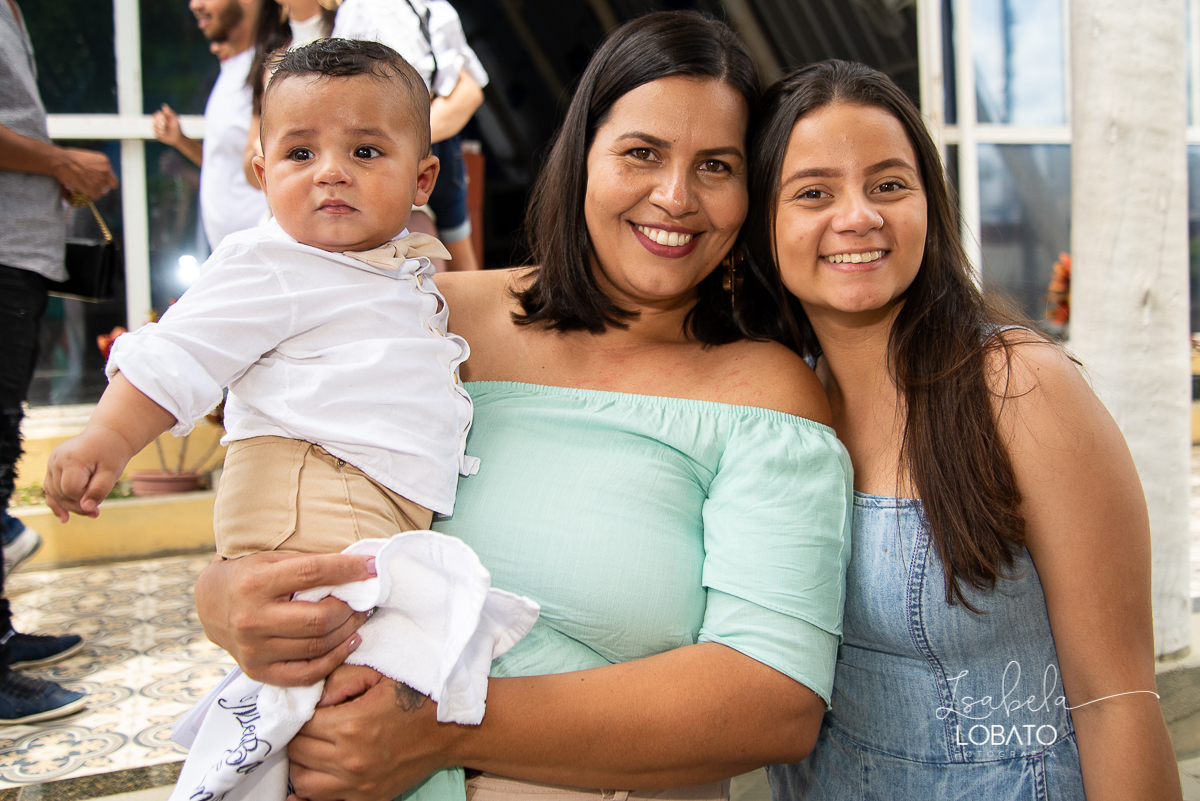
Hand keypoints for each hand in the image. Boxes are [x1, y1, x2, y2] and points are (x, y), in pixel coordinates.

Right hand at [43, 428, 133, 520]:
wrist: (107, 436)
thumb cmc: (111, 454)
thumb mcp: (112, 472)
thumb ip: (99, 490)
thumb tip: (86, 509)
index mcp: (72, 459)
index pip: (71, 490)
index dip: (83, 500)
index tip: (98, 506)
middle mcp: (57, 460)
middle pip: (61, 493)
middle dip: (77, 506)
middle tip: (96, 514)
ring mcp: (52, 462)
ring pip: (54, 492)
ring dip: (69, 505)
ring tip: (90, 513)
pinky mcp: (52, 466)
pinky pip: (50, 488)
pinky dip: (56, 502)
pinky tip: (64, 518)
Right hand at [52, 148, 116, 201]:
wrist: (61, 161)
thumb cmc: (68, 157)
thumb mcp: (88, 158)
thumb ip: (96, 167)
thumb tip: (95, 176)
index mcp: (105, 162)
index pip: (112, 177)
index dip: (106, 181)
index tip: (99, 182)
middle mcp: (106, 171)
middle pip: (109, 186)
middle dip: (101, 187)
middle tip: (90, 186)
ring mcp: (101, 181)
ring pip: (102, 192)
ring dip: (93, 191)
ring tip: (82, 187)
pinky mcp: (94, 190)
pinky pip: (95, 197)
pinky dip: (88, 196)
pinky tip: (81, 190)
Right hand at [152, 104, 183, 147]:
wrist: (178, 138)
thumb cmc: (177, 127)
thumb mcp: (174, 119)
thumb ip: (169, 112)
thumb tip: (163, 105)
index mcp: (162, 117)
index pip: (156, 114)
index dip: (159, 116)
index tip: (164, 119)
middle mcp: (158, 122)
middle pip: (154, 119)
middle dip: (160, 122)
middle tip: (165, 125)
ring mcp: (157, 128)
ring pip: (154, 125)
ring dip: (160, 128)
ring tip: (165, 131)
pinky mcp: (156, 134)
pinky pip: (154, 132)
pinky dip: (159, 133)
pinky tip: (163, 134)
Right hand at [194, 552, 374, 685]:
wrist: (211, 604)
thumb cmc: (250, 576)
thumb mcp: (272, 560)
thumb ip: (309, 565)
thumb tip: (358, 567)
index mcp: (255, 583)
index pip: (312, 573)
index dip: (348, 570)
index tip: (371, 566)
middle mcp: (251, 619)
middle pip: (318, 619)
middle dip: (350, 608)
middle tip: (364, 600)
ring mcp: (254, 649)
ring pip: (317, 646)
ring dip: (348, 631)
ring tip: (359, 617)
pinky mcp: (258, 671)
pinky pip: (307, 673)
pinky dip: (335, 659)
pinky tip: (350, 642)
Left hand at [289, 671, 453, 800]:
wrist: (451, 729)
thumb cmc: (416, 697)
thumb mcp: (378, 674)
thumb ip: (340, 680)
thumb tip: (312, 699)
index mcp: (351, 726)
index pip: (301, 725)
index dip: (302, 714)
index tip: (312, 707)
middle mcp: (351, 761)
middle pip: (298, 753)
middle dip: (300, 736)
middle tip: (313, 724)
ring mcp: (359, 785)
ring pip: (303, 781)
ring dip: (303, 763)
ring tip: (317, 747)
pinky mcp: (368, 799)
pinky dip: (316, 787)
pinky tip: (321, 772)